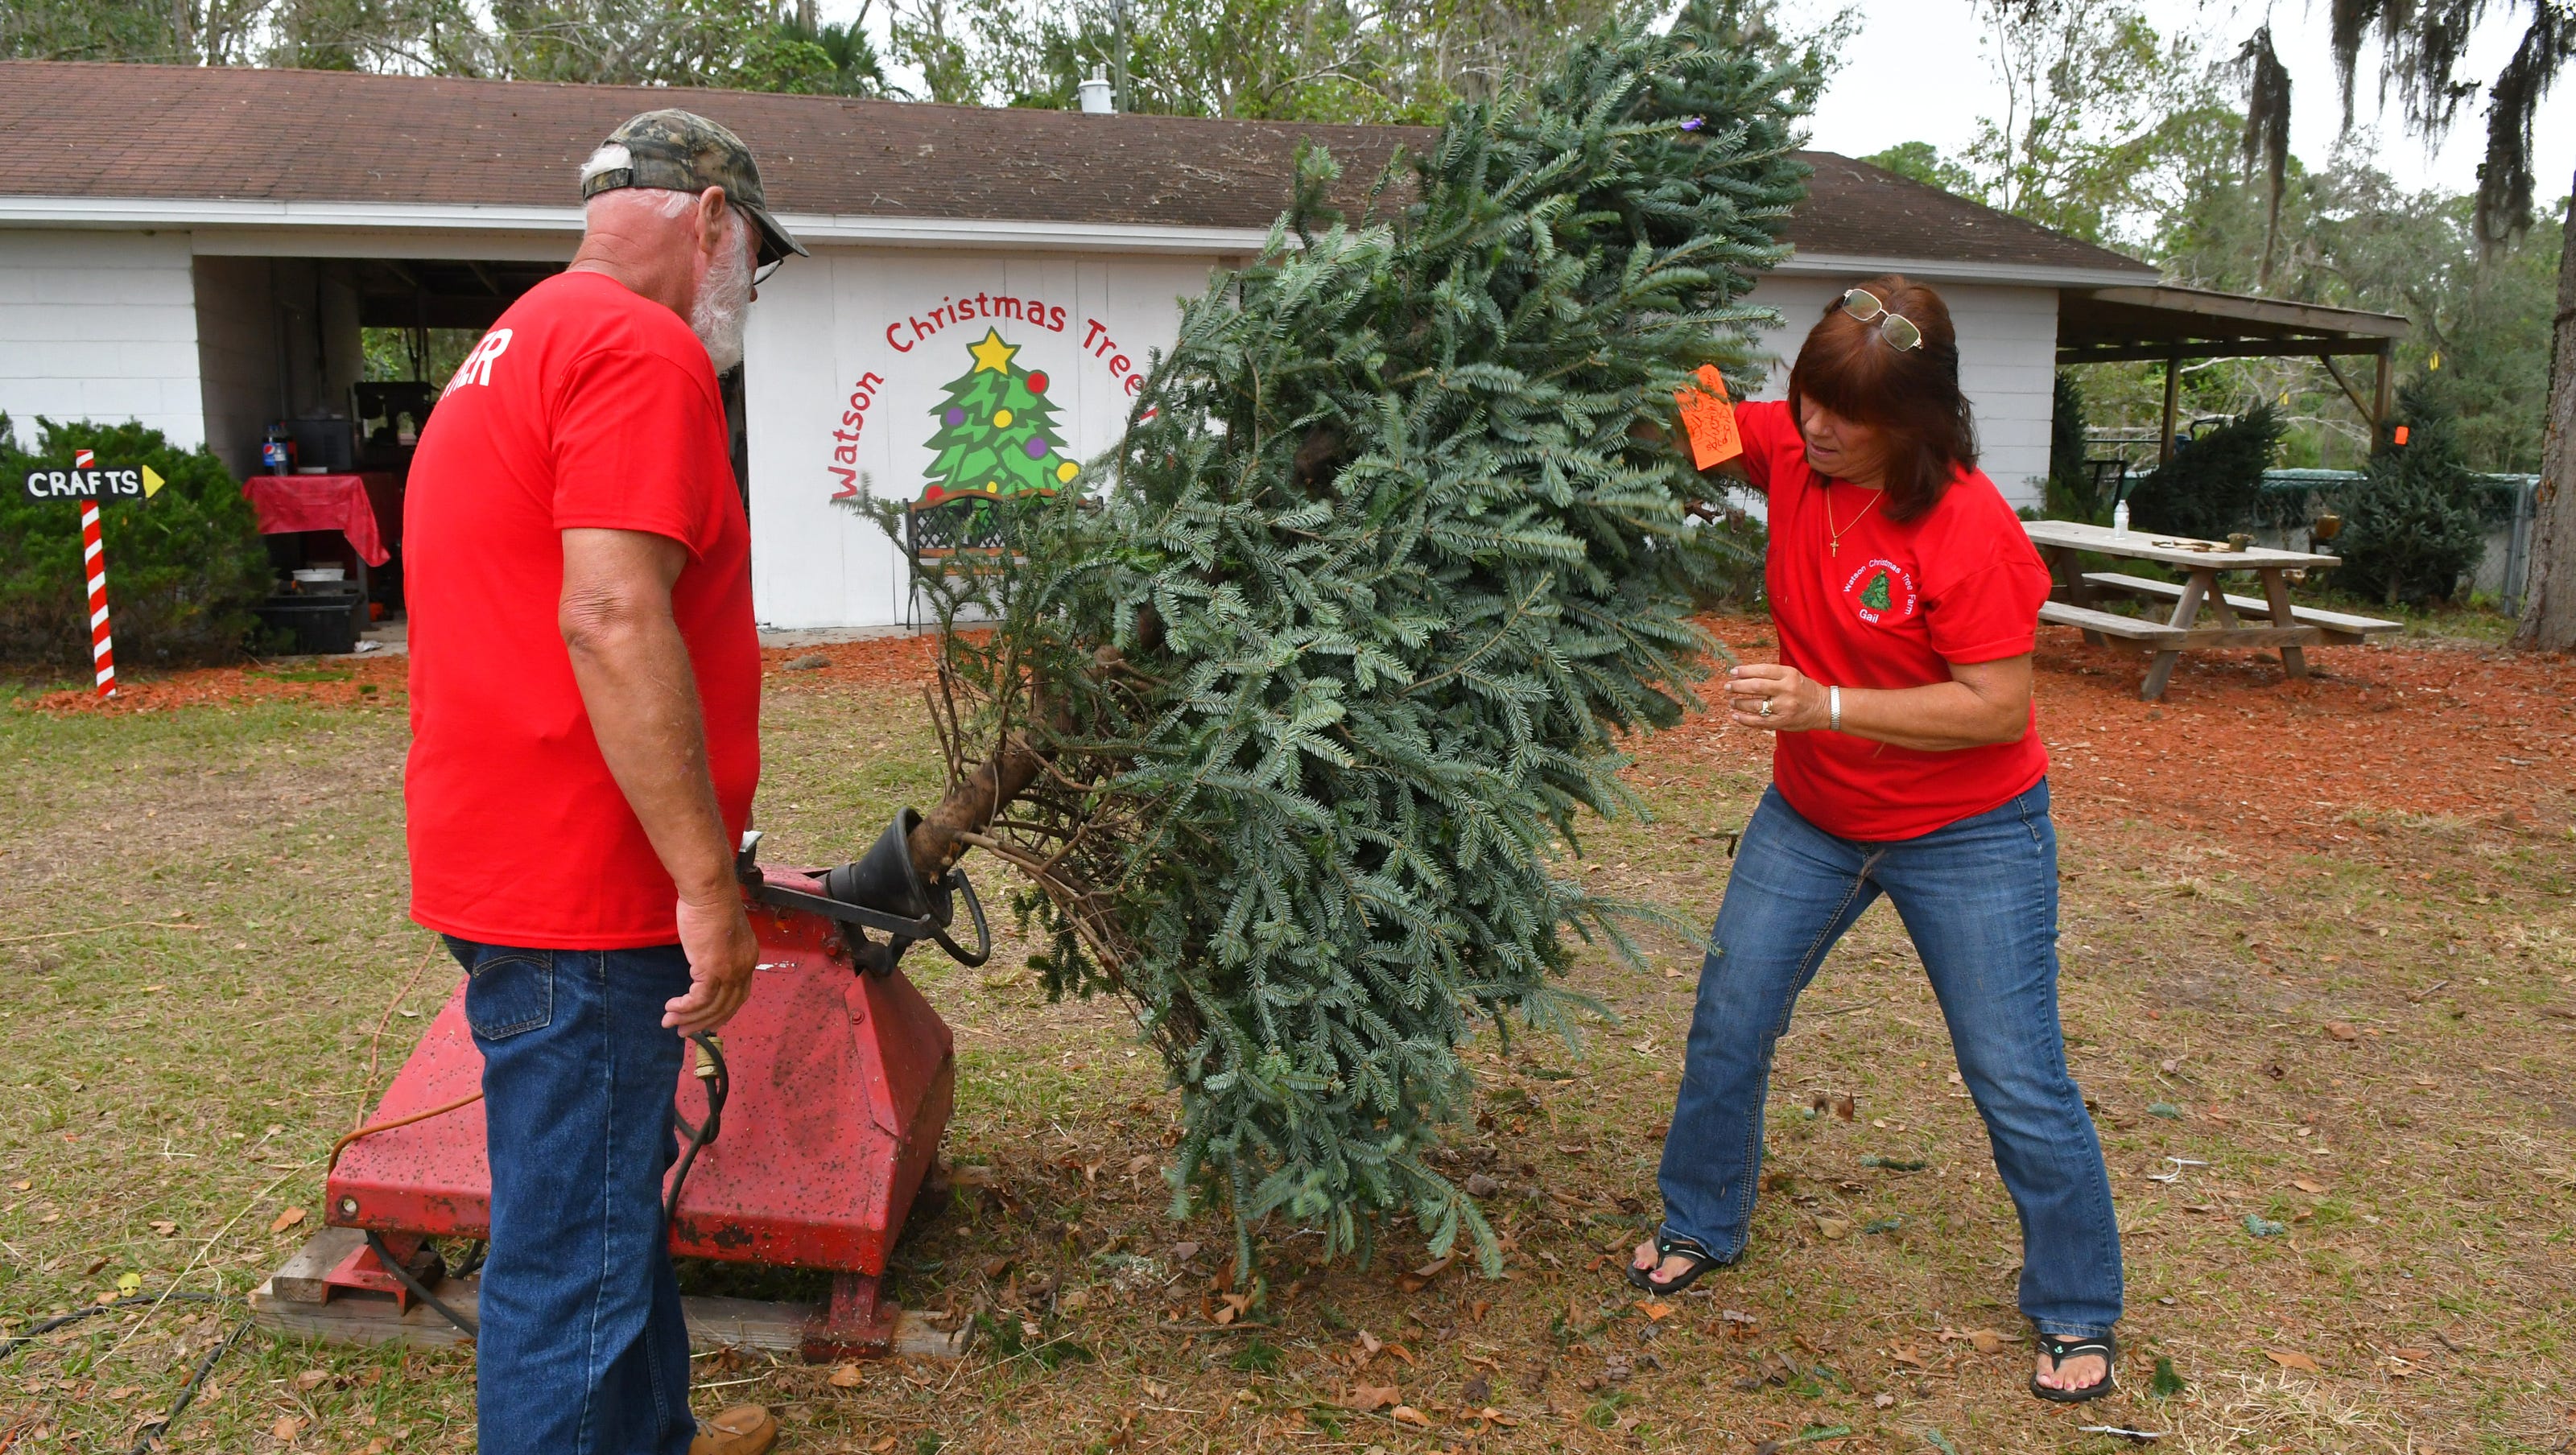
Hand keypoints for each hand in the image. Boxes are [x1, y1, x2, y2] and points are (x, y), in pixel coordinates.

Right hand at [663, 892, 757, 1032]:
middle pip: (727, 1006)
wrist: (709, 891)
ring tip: (670, 1022)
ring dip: (689, 1018)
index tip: (706, 1021)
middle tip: (685, 1032)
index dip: (722, 1012)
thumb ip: (717, 952)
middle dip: (704, 1023)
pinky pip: (699, 999)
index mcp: (748, 958)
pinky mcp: (713, 969)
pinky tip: (671, 1008)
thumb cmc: (710, 905)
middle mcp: (743, 968)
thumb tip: (703, 964)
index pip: (739, 995)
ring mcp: (730, 970)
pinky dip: (684, 1007)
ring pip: (711, 1007)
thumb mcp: (720, 934)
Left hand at [1724, 663, 1827, 732]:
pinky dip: (1745, 719)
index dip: (1745, 671)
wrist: (1825, 708)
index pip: (1762, 670)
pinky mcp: (1783, 722)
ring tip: (1731, 701)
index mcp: (1789, 675)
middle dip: (1738, 686)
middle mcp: (1787, 690)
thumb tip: (1744, 675)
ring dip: (1739, 703)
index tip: (1733, 672)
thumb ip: (1772, 675)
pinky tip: (1736, 716)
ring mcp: (1784, 708)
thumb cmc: (1805, 689)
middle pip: (1756, 686)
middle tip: (1728, 686)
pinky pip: (1759, 722)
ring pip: (1755, 705)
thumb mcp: (1793, 675)